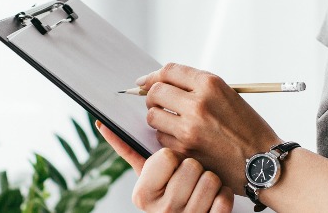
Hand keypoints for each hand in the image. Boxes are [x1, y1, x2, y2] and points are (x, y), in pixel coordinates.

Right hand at [98, 121, 234, 212]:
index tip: (170, 167)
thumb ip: (127, 150)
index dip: (173, 157)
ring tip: (200, 187)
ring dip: (210, 180)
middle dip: (192, 167)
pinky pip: (224, 197)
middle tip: (187, 178)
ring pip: (211, 180)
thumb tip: (102, 123)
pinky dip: (223, 195)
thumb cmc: (167, 191)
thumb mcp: (146, 175)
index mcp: (143, 195)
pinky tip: (213, 199)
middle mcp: (164, 210)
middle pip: (191, 166)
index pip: (168, 155)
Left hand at [137, 63, 284, 186]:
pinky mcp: (185, 150)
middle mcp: (198, 103)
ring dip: (159, 118)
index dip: (153, 76)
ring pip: (153, 116)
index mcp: (210, 84)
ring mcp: (190, 128)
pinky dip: (167, 138)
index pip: (168, 71)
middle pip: (156, 92)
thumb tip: (162, 83)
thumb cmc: (248, 129)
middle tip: (158, 103)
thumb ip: (198, 87)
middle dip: (152, 97)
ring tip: (173, 122)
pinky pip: (161, 138)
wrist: (263, 161)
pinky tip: (183, 139)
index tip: (145, 82)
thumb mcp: (228, 96)